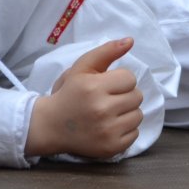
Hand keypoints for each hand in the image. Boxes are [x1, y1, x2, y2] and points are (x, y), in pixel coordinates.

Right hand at [27, 38, 143, 159]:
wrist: (51, 126)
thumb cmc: (69, 93)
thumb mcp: (82, 68)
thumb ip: (106, 51)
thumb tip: (130, 40)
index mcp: (94, 88)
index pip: (130, 78)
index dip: (120, 81)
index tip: (106, 86)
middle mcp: (102, 110)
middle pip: (137, 96)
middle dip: (125, 96)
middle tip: (107, 100)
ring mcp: (107, 131)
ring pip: (138, 115)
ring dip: (127, 113)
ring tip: (109, 113)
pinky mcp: (111, 147)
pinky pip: (135, 134)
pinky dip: (125, 130)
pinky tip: (109, 127)